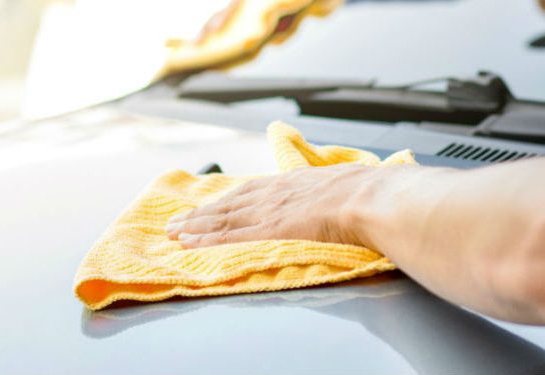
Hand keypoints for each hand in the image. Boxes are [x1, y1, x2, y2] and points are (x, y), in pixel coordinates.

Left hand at [165, 164, 398, 248]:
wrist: (371, 197)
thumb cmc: (369, 192)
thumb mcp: (350, 182)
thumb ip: (338, 190)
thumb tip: (348, 192)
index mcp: (296, 181)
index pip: (252, 190)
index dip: (228, 200)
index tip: (211, 206)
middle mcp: (277, 193)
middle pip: (230, 204)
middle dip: (201, 214)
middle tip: (177, 222)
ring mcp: (271, 210)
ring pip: (223, 219)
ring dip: (195, 227)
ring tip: (173, 234)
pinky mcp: (270, 229)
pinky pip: (231, 236)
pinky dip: (207, 240)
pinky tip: (189, 244)